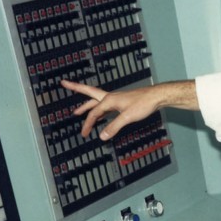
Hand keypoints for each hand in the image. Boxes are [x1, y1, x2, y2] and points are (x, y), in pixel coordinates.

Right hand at [61, 80, 197, 139]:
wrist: (156, 97)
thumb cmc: (143, 104)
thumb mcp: (128, 117)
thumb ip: (114, 127)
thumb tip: (102, 137)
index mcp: (109, 99)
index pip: (94, 113)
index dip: (88, 124)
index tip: (84, 134)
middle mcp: (110, 97)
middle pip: (89, 93)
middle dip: (75, 88)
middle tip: (64, 83)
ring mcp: (116, 99)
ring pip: (97, 101)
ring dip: (87, 106)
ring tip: (77, 112)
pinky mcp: (122, 103)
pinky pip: (106, 107)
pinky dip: (100, 111)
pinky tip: (100, 116)